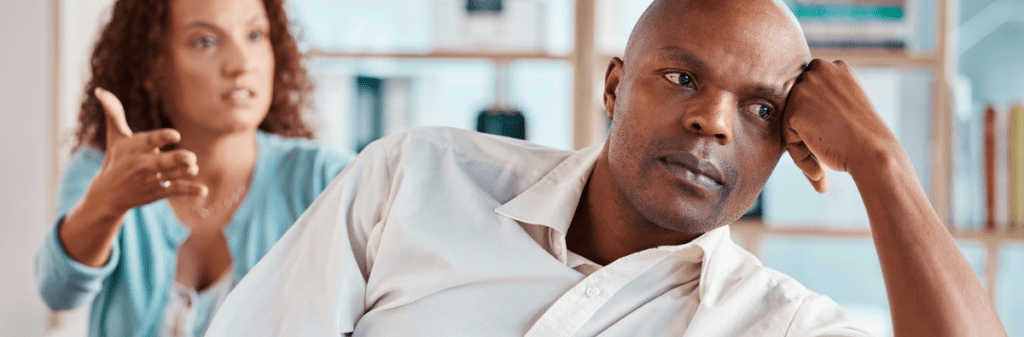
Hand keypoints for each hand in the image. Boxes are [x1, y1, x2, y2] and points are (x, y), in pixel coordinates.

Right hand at [86, 87, 206, 214]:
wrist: (107, 194)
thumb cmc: (116, 158)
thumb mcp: (115, 137)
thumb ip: (114, 113)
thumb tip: (100, 90)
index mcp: (135, 148)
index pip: (149, 141)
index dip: (163, 137)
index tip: (176, 135)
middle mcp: (142, 164)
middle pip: (162, 162)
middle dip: (177, 159)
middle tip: (191, 157)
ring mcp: (151, 180)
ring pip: (171, 176)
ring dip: (185, 172)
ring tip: (193, 168)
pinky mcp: (157, 192)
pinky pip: (175, 191)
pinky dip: (190, 191)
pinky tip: (204, 191)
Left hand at [782, 59, 902, 192]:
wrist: (874, 153)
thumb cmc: (865, 138)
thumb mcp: (848, 105)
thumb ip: (826, 101)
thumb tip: (803, 111)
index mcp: (836, 67)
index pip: (810, 92)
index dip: (815, 118)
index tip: (828, 137)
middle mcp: (819, 69)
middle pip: (797, 105)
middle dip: (806, 130)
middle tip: (824, 155)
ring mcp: (805, 87)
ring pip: (791, 121)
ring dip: (803, 145)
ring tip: (822, 166)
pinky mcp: (794, 109)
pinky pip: (787, 137)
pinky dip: (799, 156)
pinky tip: (820, 169)